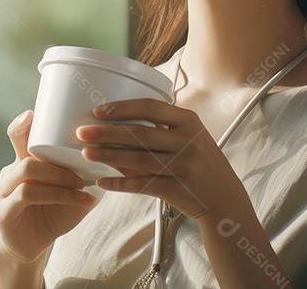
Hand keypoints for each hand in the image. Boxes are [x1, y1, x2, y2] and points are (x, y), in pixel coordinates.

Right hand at [0, 110, 97, 264]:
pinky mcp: (2, 212)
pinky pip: (27, 195)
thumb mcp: (69, 193)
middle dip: (58, 161)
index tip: (32, 114)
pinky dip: (56, 195)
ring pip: (28, 172)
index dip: (21, 125)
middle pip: (27, 154)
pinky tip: (77, 200)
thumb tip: (108, 161)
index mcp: (21, 163)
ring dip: (59, 178)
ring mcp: (2, 192)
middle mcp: (8, 174)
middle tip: (83, 172)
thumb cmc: (52, 215)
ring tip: (82, 186)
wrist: (32, 247)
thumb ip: (79, 176)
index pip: (16, 137)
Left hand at [76, 99, 246, 219]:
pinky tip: (103, 182)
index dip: (122, 108)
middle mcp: (187, 142)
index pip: (151, 107)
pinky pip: (143, 185)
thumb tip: (117, 120)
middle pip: (140, 133)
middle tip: (82, 132)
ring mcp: (183, 167)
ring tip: (86, 153)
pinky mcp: (177, 190)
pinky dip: (121, 184)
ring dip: (108, 156)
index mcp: (188, 121)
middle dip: (107, 132)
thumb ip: (163, 126)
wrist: (225, 198)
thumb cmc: (200, 162)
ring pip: (138, 159)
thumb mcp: (191, 135)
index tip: (98, 111)